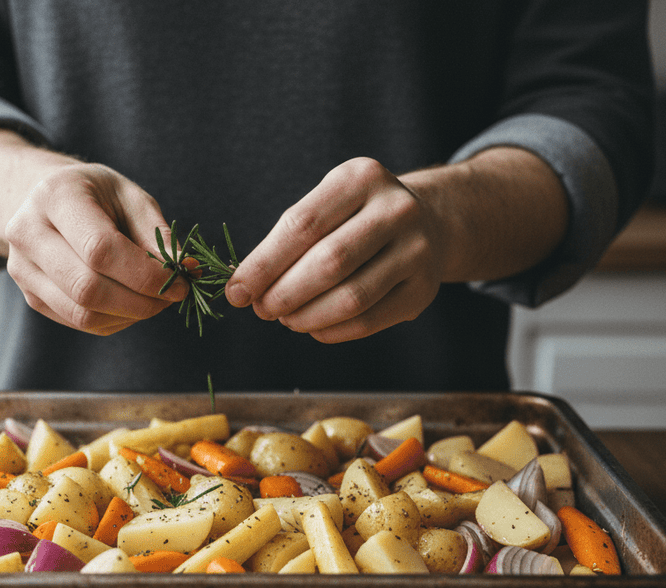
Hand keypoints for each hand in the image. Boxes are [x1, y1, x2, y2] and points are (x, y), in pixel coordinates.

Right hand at [3, 162, 184, 334]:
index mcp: (55, 196)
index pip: (99, 249)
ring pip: (82, 313)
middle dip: (139, 301)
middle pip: (87, 288)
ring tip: (154, 301)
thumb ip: (156, 234)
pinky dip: (114, 320)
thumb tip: (184, 271)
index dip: (144, 274)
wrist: (47, 201)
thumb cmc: (97, 196)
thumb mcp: (130, 197)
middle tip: (170, 297)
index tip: (179, 282)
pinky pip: (78, 322)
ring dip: (129, 315)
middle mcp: (27, 233)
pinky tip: (131, 305)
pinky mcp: (30, 295)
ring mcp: (22, 269)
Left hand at [225, 157, 446, 342]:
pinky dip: (332, 330)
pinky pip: (369, 320)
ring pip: (352, 297)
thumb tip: (244, 289)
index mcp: (361, 178)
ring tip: (286, 318)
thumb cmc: (355, 218)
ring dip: (306, 316)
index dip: (264, 264)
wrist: (428, 222)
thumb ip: (286, 241)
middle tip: (262, 309)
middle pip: (329, 262)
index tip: (237, 292)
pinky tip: (312, 327)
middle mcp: (397, 210)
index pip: (303, 225)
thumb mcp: (325, 206)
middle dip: (284, 293)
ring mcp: (417, 250)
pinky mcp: (424, 290)